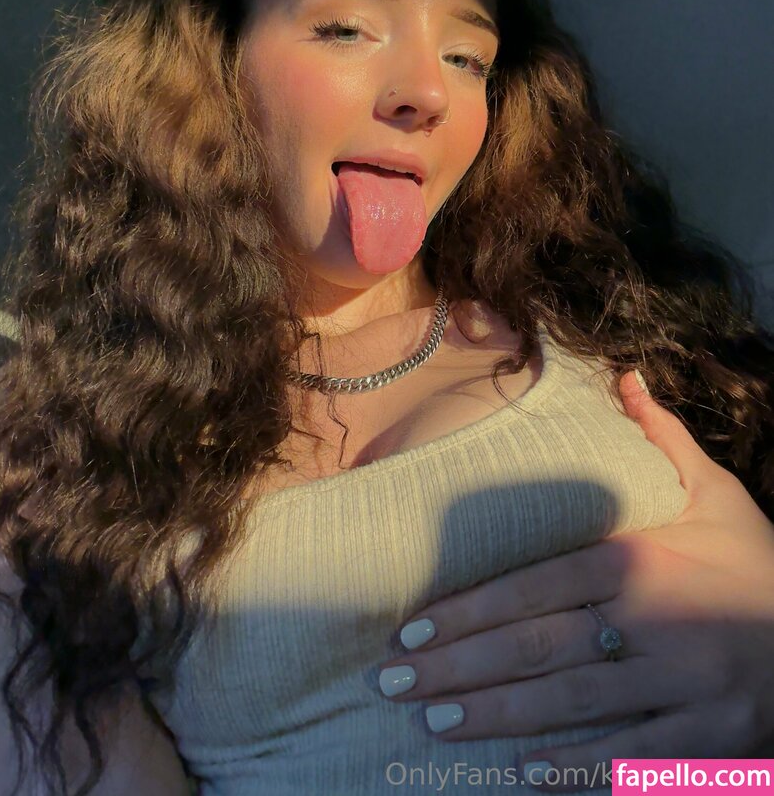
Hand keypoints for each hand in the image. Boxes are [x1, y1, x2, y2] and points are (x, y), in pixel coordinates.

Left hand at [377, 371, 773, 788]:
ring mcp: (686, 685)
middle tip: (394, 681)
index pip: (536, 584)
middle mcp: (657, 620)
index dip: (470, 608)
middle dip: (460, 664)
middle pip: (540, 644)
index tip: (413, 627)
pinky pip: (634, 760)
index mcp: (643, 558)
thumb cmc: (755, 561)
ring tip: (433, 719)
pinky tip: (520, 773)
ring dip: (497, 714)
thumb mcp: (713, 492)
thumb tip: (624, 376)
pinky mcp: (712, 737)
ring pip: (573, 703)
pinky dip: (576, 769)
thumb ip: (659, 438)